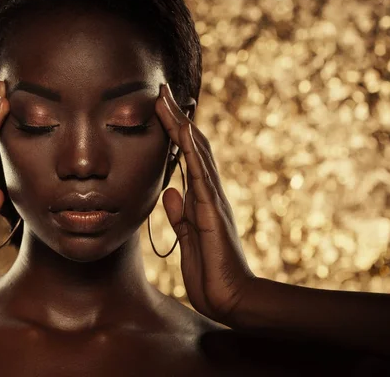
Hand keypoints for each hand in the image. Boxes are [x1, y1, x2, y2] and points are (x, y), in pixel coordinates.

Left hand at [155, 83, 255, 323]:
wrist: (231, 298)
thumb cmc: (210, 271)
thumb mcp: (187, 238)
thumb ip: (179, 215)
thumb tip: (169, 191)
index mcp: (200, 199)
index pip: (186, 157)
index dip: (173, 132)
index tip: (158, 109)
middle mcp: (209, 192)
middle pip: (193, 146)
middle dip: (176, 117)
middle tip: (161, 90)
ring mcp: (212, 200)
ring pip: (198, 153)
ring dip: (181, 125)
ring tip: (167, 99)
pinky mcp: (213, 212)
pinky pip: (201, 175)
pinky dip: (192, 152)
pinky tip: (184, 132)